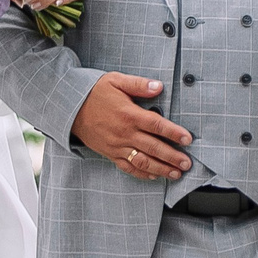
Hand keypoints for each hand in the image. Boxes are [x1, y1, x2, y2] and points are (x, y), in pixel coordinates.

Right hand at [71, 73, 191, 180]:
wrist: (70, 108)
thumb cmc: (94, 93)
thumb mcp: (116, 81)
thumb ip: (139, 84)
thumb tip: (159, 86)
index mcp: (129, 114)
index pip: (157, 125)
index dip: (174, 133)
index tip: (187, 139)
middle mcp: (124, 133)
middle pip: (153, 148)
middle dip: (172, 157)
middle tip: (187, 164)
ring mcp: (117, 146)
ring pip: (143, 161)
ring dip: (161, 169)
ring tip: (175, 174)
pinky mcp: (110, 153)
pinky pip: (127, 167)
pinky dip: (142, 174)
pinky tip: (154, 176)